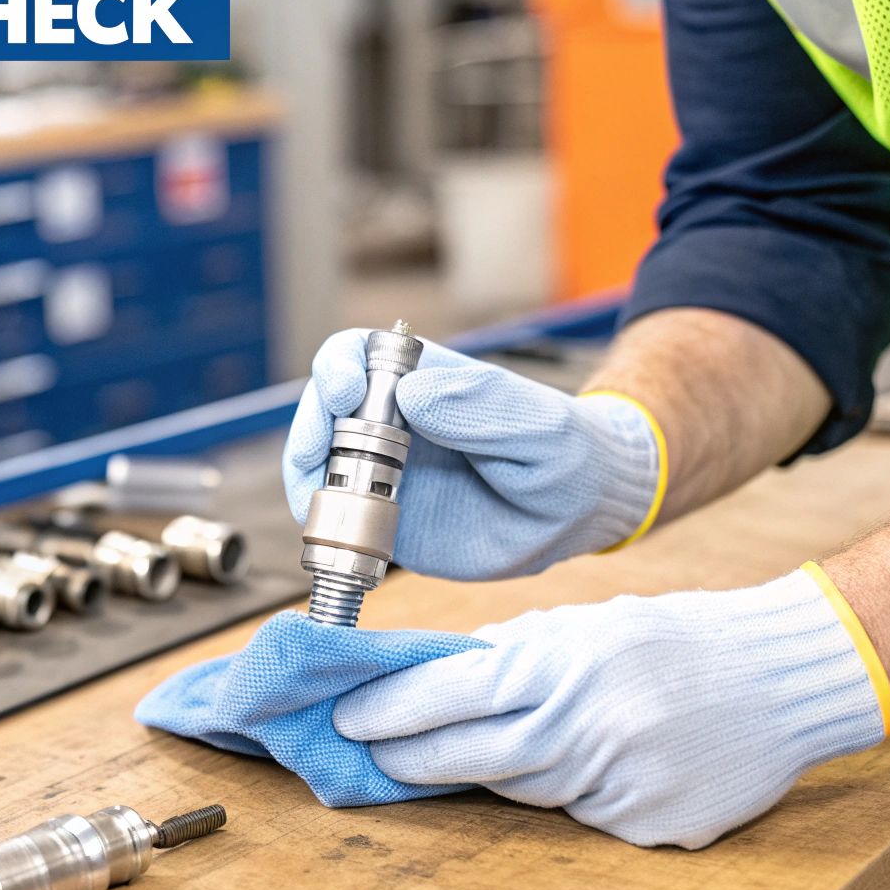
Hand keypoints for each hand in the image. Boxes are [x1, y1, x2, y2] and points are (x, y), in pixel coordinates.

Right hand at [283, 330, 663, 580]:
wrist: (582, 514)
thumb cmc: (568, 453)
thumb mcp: (539, 425)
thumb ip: (481, 407)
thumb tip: (411, 394)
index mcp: (425, 382)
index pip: (358, 355)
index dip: (338, 366)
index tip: (345, 390)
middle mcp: (394, 422)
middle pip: (324, 408)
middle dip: (310, 426)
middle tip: (318, 453)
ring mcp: (386, 472)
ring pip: (320, 463)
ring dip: (307, 477)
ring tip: (319, 499)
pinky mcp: (388, 520)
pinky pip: (339, 518)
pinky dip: (325, 524)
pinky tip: (339, 533)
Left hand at [332, 569, 889, 847]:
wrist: (782, 678)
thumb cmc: (680, 639)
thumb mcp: (590, 624)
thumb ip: (515, 652)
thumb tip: (440, 675)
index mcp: (566, 664)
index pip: (454, 694)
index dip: (393, 710)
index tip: (349, 716)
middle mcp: (588, 725)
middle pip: (475, 756)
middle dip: (415, 754)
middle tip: (377, 751)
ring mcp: (620, 782)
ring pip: (525, 789)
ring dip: (496, 771)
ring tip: (482, 748)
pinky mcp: (648, 824)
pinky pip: (583, 815)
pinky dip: (571, 792)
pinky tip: (590, 763)